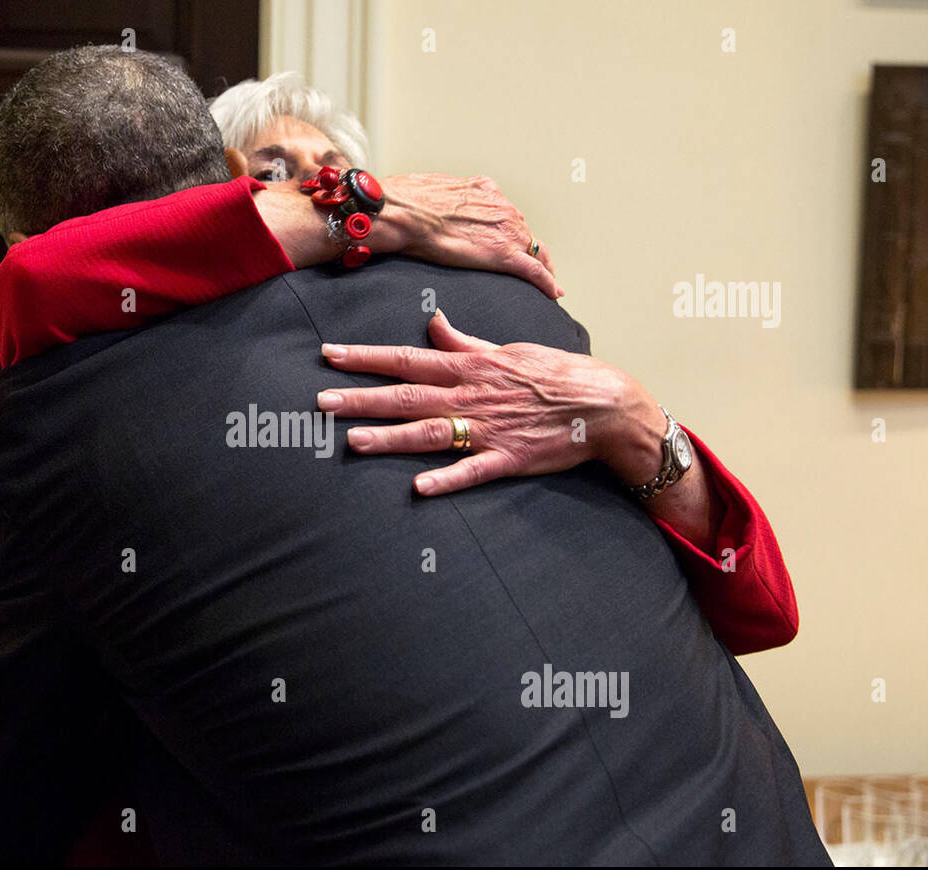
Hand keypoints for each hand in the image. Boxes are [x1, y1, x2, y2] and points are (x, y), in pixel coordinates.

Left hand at [315, 310, 663, 494]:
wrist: (606, 404)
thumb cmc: (556, 374)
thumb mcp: (507, 349)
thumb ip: (464, 342)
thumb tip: (433, 322)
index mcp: (469, 367)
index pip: (407, 358)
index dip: (365, 357)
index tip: (329, 355)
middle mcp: (472, 396)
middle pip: (407, 395)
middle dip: (361, 399)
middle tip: (320, 402)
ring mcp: (489, 429)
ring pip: (430, 432)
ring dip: (391, 438)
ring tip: (353, 443)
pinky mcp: (509, 459)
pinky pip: (473, 471)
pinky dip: (447, 479)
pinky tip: (418, 488)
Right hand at [374, 174, 561, 299]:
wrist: (405, 212)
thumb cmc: (409, 201)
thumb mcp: (434, 188)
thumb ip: (446, 198)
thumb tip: (436, 206)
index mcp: (485, 191)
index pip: (507, 215)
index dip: (511, 231)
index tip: (512, 241)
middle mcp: (501, 208)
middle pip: (524, 233)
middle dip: (528, 249)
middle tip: (534, 266)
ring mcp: (506, 231)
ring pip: (535, 251)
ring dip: (542, 266)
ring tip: (548, 283)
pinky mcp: (503, 255)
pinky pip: (534, 271)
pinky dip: (546, 282)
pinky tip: (553, 292)